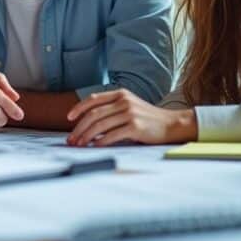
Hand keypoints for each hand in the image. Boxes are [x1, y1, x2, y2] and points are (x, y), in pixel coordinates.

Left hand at [65, 90, 197, 145]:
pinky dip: (100, 142)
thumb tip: (88, 124)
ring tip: (79, 145)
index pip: (93, 99)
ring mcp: (130, 113)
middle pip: (93, 114)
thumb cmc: (147, 118)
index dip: (78, 108)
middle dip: (79, 128)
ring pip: (100, 126)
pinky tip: (94, 146)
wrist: (171, 124)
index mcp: (120, 94)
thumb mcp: (129, 106)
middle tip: (71, 139)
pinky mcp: (135, 127)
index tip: (69, 118)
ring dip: (86, 137)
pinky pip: (111, 136)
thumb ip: (111, 110)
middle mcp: (124, 101)